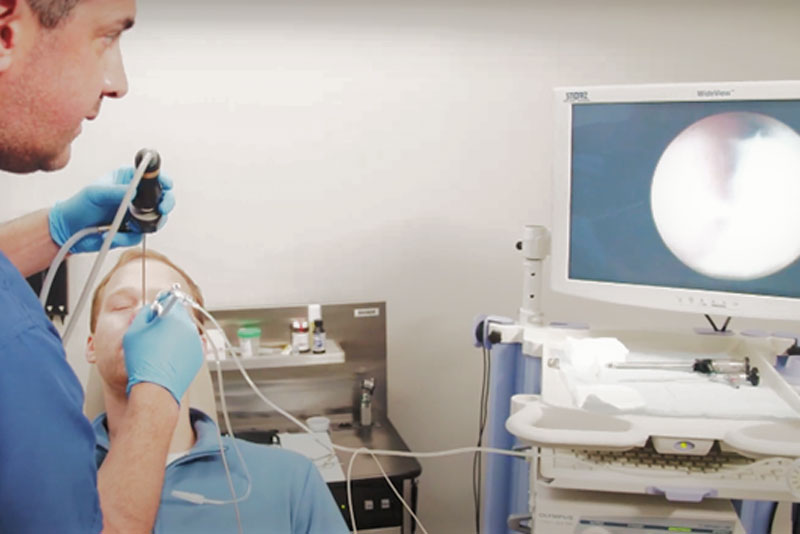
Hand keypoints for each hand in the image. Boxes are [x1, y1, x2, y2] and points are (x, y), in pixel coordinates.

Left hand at [48, 167, 174, 252]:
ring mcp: (134, 215)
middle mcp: (134, 198)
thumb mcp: (94, 193)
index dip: (162, 180)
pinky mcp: (131, 232)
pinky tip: (112, 234)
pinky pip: (138, 236)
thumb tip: (134, 192)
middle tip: (161, 208)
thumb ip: (115, 191)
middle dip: (165, 204)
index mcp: (127, 181)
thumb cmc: (78, 206)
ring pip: (155, 220)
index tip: (166, 186)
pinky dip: (126, 237)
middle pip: (162, 199)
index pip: (151, 177)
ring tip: (128, 225)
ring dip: (145, 224)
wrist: (68, 230)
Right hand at [123, 303, 202, 403]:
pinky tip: (168, 357)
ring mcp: (197, 343)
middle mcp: (190, 328)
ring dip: (175, 335)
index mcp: (175, 317)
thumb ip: (144, 313)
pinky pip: (190, 346)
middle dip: (168, 321)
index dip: (162, 305)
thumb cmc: (143, 361)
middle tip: (154, 333)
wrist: (155, 388)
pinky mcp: (199, 356)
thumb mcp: (134, 331)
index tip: (156, 310)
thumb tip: (152, 308)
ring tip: (159, 349)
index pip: (172, 301)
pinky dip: (181, 349)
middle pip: (179, 317)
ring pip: (185, 332)